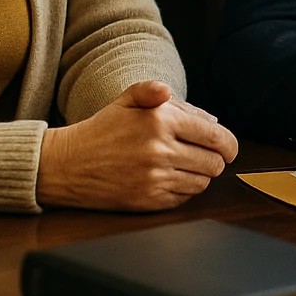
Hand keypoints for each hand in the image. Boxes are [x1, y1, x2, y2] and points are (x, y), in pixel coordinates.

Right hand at [35, 81, 239, 210]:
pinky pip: (184, 198)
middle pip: (215, 162)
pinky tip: (169, 179)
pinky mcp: (148, 201)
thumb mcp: (127, 100)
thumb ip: (162, 94)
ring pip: (203, 182)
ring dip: (200, 175)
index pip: (216, 136)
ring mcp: (155, 178)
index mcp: (160, 120)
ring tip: (184, 166)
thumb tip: (204, 112)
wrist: (66, 165)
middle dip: (215, 159)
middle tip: (205, 156)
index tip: (228, 148)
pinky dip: (183, 190)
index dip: (229, 144)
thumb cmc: (101, 130)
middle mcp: (160, 150)